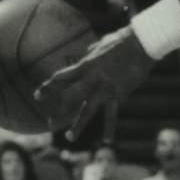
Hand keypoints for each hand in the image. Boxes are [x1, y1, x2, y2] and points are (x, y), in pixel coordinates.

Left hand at [35, 26, 153, 142]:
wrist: (142, 43)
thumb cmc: (124, 39)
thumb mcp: (102, 44)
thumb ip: (92, 52)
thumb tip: (86, 53)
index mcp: (87, 65)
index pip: (63, 78)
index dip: (50, 87)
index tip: (38, 95)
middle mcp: (93, 79)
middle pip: (71, 98)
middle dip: (60, 111)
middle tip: (50, 124)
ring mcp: (105, 88)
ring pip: (88, 110)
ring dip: (78, 125)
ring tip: (69, 137)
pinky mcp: (119, 95)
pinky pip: (112, 114)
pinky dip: (110, 128)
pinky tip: (107, 140)